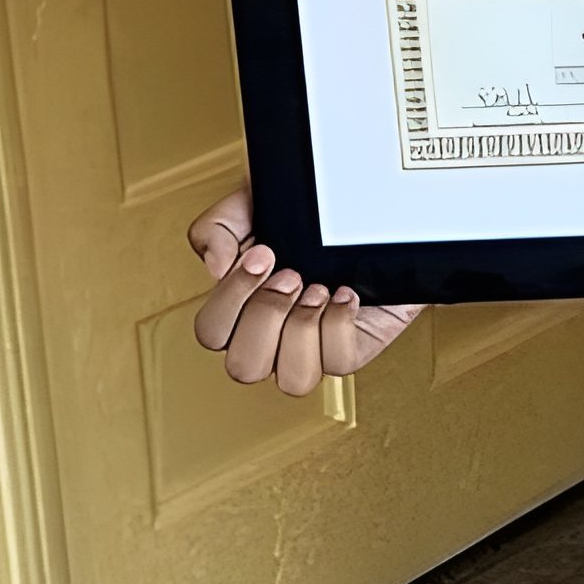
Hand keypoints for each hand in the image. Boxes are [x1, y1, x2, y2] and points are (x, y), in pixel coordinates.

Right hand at [187, 187, 423, 396]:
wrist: (371, 207)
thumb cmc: (307, 214)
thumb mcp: (254, 203)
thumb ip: (218, 226)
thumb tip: (217, 266)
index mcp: (240, 307)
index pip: (211, 332)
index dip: (232, 298)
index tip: (262, 254)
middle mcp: (272, 336)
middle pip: (244, 367)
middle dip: (268, 315)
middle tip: (293, 274)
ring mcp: (312, 347)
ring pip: (293, 380)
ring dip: (303, 329)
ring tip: (319, 287)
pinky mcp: (351, 347)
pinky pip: (340, 362)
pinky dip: (341, 325)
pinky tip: (346, 293)